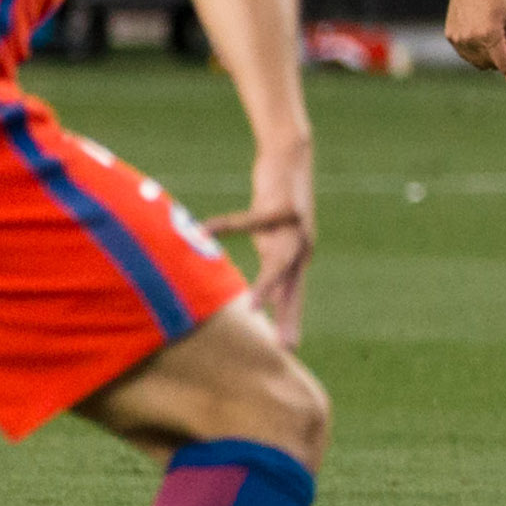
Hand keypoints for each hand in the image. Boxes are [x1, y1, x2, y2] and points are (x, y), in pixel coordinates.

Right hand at [206, 141, 316, 347]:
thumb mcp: (274, 239)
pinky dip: (224, 226)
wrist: (291, 158)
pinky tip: (203, 231)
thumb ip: (275, 266)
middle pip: (294, 287)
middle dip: (289, 316)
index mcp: (299, 257)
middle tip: (286, 345)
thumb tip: (270, 298)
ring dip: (266, 285)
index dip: (291, 319)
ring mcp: (295, 227)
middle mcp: (302, 246)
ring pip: (279, 261)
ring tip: (252, 308)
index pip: (295, 295)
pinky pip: (248, 220)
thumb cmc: (277, 203)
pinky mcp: (282, 206)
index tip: (288, 347)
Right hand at [443, 0, 505, 75]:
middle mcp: (472, 41)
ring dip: (488, 60)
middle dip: (502, 64)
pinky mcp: (450, 35)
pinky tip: (483, 40)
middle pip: (490, 66)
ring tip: (497, 46)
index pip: (504, 66)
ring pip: (476, 62)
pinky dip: (476, 52)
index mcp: (490, 36)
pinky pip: (465, 53)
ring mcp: (458, 39)